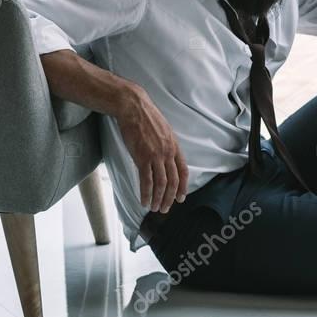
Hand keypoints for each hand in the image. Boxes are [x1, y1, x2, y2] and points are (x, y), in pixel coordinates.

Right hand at [115, 85, 188, 213]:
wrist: (133, 107)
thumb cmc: (146, 117)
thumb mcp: (163, 130)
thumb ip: (166, 145)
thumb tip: (165, 156)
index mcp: (174, 146)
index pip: (183, 171)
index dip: (183, 186)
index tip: (181, 198)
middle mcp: (168, 153)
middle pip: (173, 181)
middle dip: (170, 198)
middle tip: (165, 208)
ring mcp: (156, 156)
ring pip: (161, 184)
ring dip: (158, 199)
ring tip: (155, 208)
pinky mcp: (142, 157)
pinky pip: (146, 181)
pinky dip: (146, 193)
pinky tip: (144, 201)